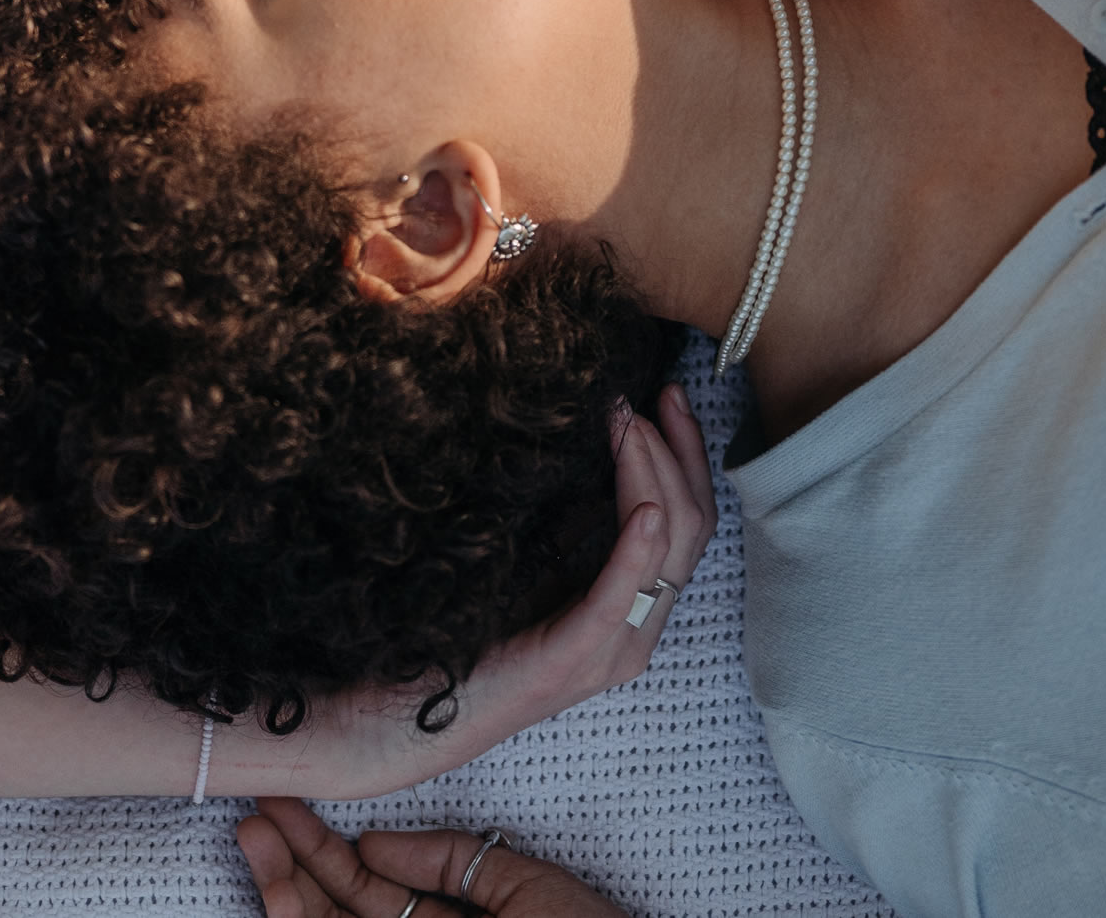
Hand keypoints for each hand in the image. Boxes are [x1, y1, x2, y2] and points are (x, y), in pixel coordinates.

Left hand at [225, 384, 714, 800]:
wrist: (413, 710)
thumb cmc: (472, 629)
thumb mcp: (536, 560)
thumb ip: (574, 522)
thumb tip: (592, 439)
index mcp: (633, 610)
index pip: (691, 521)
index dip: (688, 454)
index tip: (667, 396)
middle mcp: (637, 633)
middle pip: (692, 530)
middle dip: (679, 452)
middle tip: (651, 396)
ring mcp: (609, 651)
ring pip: (670, 552)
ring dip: (653, 474)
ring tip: (628, 424)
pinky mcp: (569, 660)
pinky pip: (618, 598)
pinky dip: (637, 550)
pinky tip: (643, 510)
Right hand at [238, 798, 628, 917]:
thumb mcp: (528, 889)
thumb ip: (454, 859)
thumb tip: (372, 842)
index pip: (371, 892)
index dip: (325, 850)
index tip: (286, 803)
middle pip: (338, 916)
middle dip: (290, 867)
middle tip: (253, 814)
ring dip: (282, 895)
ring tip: (255, 839)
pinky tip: (280, 904)